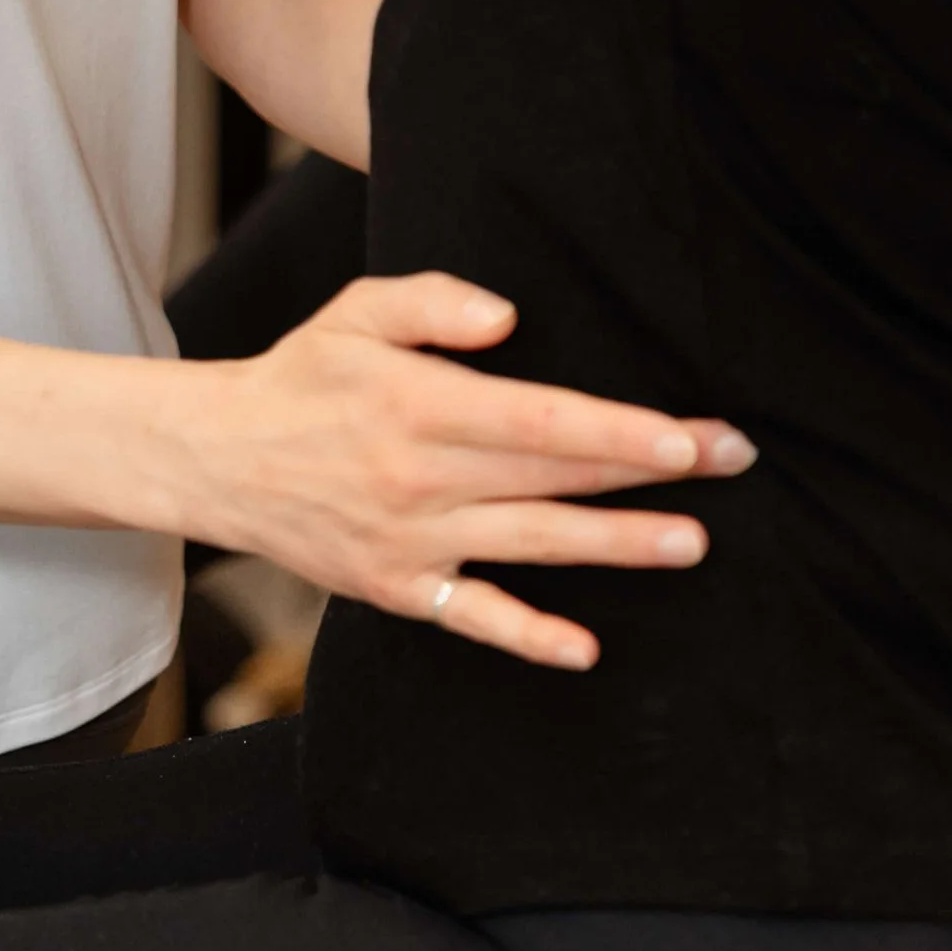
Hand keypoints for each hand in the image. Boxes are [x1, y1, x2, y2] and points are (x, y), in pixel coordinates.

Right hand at [170, 272, 756, 672]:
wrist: (219, 458)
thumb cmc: (304, 375)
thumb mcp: (355, 311)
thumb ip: (432, 302)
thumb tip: (508, 318)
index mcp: (416, 402)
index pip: (539, 419)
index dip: (619, 429)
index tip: (687, 435)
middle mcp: (419, 476)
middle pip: (554, 478)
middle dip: (649, 473)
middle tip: (732, 462)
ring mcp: (411, 541)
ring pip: (533, 545)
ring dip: (617, 546)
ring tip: (691, 541)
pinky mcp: (398, 589)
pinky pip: (475, 618)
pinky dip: (530, 637)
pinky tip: (586, 648)